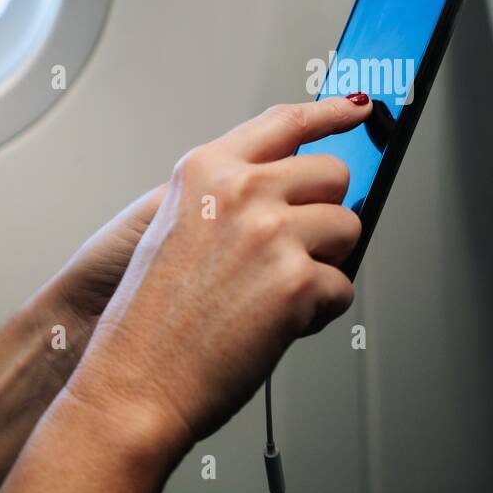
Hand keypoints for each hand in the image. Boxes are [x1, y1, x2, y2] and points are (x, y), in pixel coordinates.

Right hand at [0, 96, 371, 492]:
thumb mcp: (176, 227)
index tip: (358, 109)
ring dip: (325, 264)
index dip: (330, 113)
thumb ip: (232, 197)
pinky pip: (342, 287)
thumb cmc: (150, 321)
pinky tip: (275, 325)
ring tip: (276, 294)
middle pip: (333, 174)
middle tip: (293, 252)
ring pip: (348, 228)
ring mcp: (271, 232)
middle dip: (325, 213)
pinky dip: (319, 313)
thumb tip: (294, 191)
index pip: (284, 122)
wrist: (134, 384)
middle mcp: (241, 191)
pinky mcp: (297, 281)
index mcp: (207, 171)